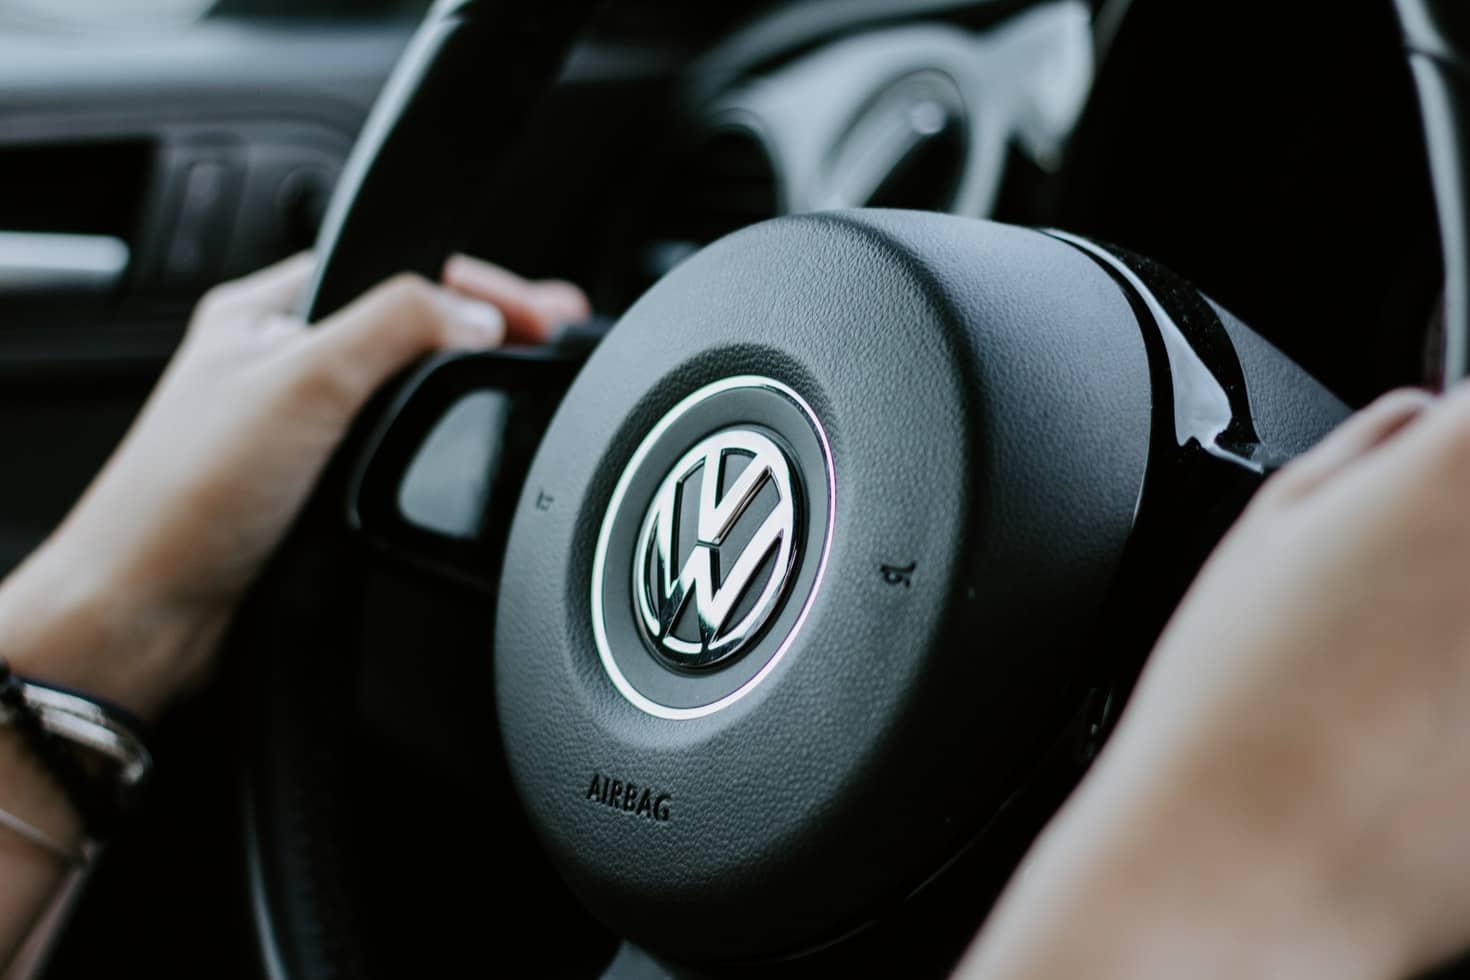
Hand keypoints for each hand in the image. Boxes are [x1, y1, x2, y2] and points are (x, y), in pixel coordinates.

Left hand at [0, 253, 588, 719]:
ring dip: (458, 388)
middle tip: (551, 337)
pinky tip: (458, 449)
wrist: (150, 617)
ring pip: (403, 391)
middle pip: (408, 327)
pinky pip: (393, 449)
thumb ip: (399, 326)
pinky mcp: (313, 488)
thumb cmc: (184, 498)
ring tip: (520, 378)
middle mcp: (282, 363)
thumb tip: (479, 311)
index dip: (473, 281)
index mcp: (268, 311)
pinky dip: (433, 444)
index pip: (396, 267)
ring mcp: (300, 429)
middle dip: (481, 328)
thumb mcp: (305, 380)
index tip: (540, 308)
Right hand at [960, 387, 1469, 978]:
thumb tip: (1414, 424)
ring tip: (1413, 681)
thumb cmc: (1235, 705)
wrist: (1248, 868)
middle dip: (1468, 541)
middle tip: (1412, 590)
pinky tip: (1427, 740)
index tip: (1438, 480)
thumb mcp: (1266, 529)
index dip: (1459, 447)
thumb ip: (1369, 452)